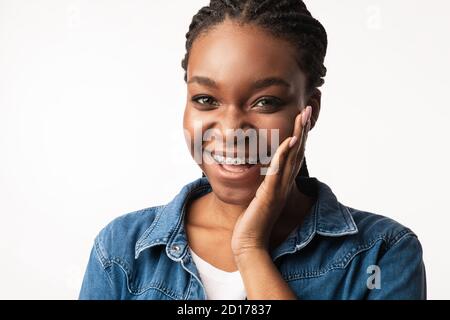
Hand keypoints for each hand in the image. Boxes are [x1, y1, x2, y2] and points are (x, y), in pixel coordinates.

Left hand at [231, 106, 311, 257]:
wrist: (249, 241)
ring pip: (292, 157)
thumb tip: (262, 168)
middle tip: (308, 109)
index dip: (299, 135)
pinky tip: (289, 141)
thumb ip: (264, 181)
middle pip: (298, 151)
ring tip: (302, 117)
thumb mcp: (259, 195)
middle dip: (302, 129)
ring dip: (298, 135)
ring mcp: (279, 189)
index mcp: (282, 182)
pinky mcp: (270, 195)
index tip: (301, 117)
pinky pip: (278, 171)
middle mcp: (285, 183)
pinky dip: (285, 155)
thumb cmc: (252, 220)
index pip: (294, 154)